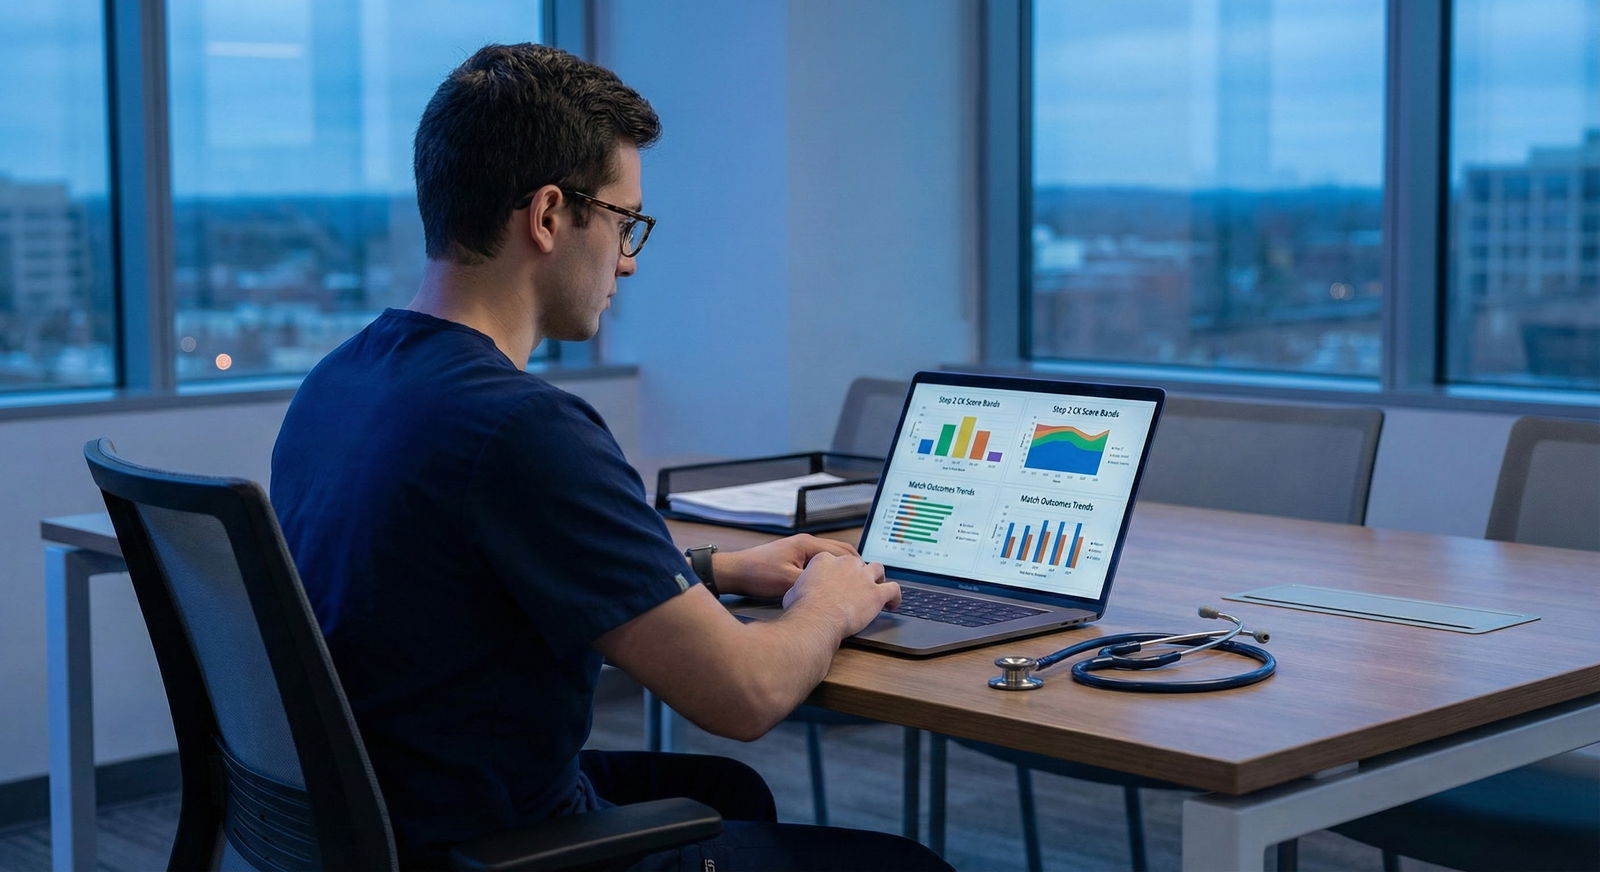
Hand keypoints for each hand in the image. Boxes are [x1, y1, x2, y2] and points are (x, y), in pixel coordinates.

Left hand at [714, 534, 859, 598]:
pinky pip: (819, 562)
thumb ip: (813, 584)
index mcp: (808, 545)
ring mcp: (800, 549)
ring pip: (830, 556)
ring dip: (842, 567)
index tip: (868, 578)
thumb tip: (834, 591)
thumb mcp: (788, 582)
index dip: (858, 566)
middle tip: (867, 580)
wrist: (735, 572)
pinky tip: (832, 583)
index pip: (843, 552)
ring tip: (853, 583)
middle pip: (841, 551)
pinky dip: (830, 570)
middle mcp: (806, 543)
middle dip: (855, 565)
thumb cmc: (759, 574)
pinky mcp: (793, 557)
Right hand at [781, 552, 900, 636]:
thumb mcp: (794, 590)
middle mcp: (847, 564)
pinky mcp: (876, 593)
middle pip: (858, 563)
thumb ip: (802, 586)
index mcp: (826, 560)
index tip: (839, 580)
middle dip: (858, 574)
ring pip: (878, 569)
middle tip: (857, 587)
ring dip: (878, 578)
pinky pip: (894, 589)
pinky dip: (896, 596)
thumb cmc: (803, 608)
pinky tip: (893, 604)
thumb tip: (799, 593)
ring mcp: (864, 577)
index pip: (837, 560)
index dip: (839, 571)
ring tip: (878, 587)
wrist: (816, 618)